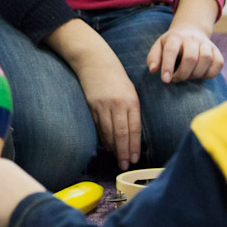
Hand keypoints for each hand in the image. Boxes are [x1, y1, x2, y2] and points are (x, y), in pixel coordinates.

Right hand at [76, 51, 141, 170]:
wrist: (95, 61)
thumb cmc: (116, 77)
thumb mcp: (130, 91)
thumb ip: (132, 110)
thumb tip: (132, 133)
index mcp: (131, 101)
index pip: (134, 128)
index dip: (134, 146)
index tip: (135, 158)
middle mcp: (117, 104)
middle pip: (121, 134)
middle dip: (123, 152)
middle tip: (125, 165)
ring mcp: (103, 106)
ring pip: (108, 133)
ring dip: (113, 148)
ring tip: (117, 159)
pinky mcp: (91, 106)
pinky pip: (98, 126)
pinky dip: (103, 138)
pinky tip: (107, 146)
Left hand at [147, 26, 223, 82]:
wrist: (190, 31)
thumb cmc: (171, 44)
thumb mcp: (158, 47)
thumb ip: (153, 58)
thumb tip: (153, 70)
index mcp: (174, 37)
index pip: (171, 51)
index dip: (168, 66)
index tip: (165, 80)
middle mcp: (191, 38)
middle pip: (191, 57)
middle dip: (183, 74)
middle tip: (176, 79)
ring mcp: (206, 43)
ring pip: (206, 59)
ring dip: (196, 73)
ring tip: (188, 76)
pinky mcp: (216, 50)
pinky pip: (218, 63)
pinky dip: (210, 73)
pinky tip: (200, 75)